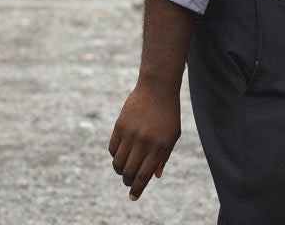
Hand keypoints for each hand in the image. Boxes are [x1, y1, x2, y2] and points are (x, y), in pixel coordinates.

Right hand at [108, 85, 180, 200]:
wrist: (157, 88)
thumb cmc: (168, 113)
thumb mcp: (172, 135)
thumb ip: (164, 156)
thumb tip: (155, 176)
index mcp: (159, 146)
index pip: (144, 175)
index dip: (137, 189)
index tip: (133, 197)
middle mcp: (144, 142)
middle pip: (129, 172)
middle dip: (128, 181)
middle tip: (129, 182)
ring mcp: (130, 134)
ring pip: (118, 163)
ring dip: (119, 170)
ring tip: (124, 170)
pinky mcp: (119, 126)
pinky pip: (112, 149)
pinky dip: (115, 156)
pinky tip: (120, 155)